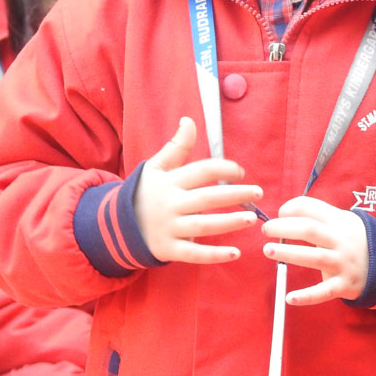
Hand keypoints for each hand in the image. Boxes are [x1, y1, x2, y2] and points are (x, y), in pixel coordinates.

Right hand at [134, 117, 262, 263]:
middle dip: (235, 194)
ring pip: (203, 225)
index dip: (224, 169)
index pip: (201, 171)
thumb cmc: (145, 193)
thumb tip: (189, 120)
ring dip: (229, 222)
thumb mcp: (155, 167)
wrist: (116, 225)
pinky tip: (235, 253)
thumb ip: (176, 146)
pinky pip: (194, 254)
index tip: (241, 172)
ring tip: (251, 219)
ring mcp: (169, 228)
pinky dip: (214, 255)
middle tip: (258, 192)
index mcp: (169, 182)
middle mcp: (170, 204)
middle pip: (207, 198)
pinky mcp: (168, 249)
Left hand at [261, 197, 367, 306]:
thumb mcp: (343, 220)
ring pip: (315, 258)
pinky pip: (323, 292)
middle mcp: (341, 241)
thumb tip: (285, 210)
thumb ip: (318, 214)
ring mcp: (343, 264)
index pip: (312, 209)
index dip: (292, 208)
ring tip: (268, 250)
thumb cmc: (353, 240)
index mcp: (339, 222)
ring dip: (289, 253)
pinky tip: (289, 298)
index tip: (279, 213)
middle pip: (310, 230)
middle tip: (266, 229)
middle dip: (285, 228)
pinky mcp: (344, 285)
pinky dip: (307, 296)